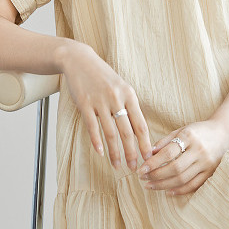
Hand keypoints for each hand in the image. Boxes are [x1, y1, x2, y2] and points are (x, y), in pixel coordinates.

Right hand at [59, 41, 152, 169]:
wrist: (79, 60)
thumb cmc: (102, 76)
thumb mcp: (121, 87)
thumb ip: (129, 106)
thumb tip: (139, 130)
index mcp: (130, 95)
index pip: (141, 124)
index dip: (145, 143)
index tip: (149, 158)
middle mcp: (117, 98)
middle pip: (127, 132)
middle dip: (132, 152)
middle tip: (134, 168)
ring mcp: (100, 101)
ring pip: (111, 133)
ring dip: (115, 152)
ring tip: (118, 166)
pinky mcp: (85, 103)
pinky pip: (93, 127)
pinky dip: (97, 142)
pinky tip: (100, 153)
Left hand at [135, 118, 228, 196]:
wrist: (225, 133)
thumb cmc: (199, 131)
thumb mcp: (182, 130)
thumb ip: (165, 141)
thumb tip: (148, 154)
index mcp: (190, 136)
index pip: (168, 153)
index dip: (153, 163)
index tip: (141, 169)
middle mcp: (199, 150)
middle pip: (175, 168)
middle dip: (156, 175)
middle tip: (143, 179)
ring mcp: (206, 163)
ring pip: (182, 179)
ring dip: (164, 185)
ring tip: (150, 186)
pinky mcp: (210, 172)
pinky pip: (193, 185)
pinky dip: (179, 190)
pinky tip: (167, 191)